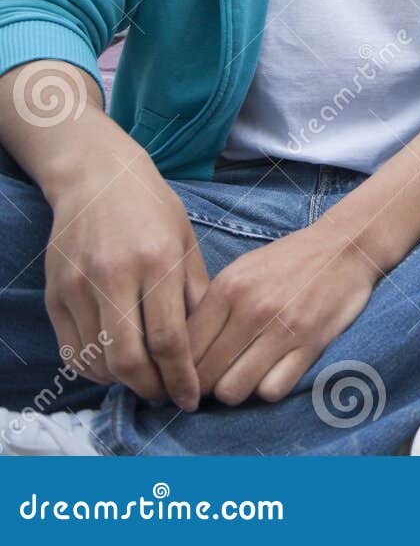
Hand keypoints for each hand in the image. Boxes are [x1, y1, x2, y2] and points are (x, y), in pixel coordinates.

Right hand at [42, 155, 208, 409]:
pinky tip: (114, 365)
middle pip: (128, 359)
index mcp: (156, 262)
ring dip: (123, 382)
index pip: (169, 339)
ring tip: (146, 379)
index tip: (192, 398)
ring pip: (97, 360)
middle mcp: (113, 276)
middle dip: (152, 388)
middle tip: (167, 395)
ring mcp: (78, 286)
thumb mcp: (188, 242)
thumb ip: (196, 294)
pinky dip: (94, 368)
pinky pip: (72, 350)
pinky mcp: (55, 294)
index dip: (181, 377)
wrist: (98, 178)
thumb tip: (207, 346)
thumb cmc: (154, 209)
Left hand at [188, 224, 377, 404]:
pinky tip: (270, 374)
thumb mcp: (242, 270)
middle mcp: (251, 310)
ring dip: (235, 391)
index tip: (184, 377)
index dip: (178, 370)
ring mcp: (283, 329)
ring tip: (242, 378)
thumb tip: (183, 350)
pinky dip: (267, 389)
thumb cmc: (290, 260)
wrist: (346, 246)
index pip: (184, 347)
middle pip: (205, 375)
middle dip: (203, 386)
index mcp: (228, 288)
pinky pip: (272, 390)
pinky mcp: (311, 344)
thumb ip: (213, 307)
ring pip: (234, 390)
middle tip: (214, 381)